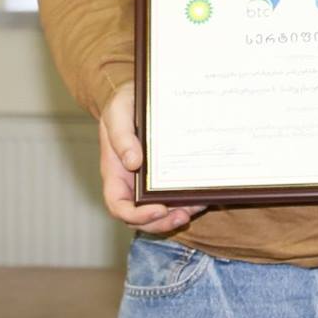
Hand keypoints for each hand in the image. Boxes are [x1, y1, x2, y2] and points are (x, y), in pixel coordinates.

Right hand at [97, 83, 204, 234]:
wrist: (138, 95)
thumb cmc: (124, 103)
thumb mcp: (118, 112)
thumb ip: (121, 136)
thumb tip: (133, 162)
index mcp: (115, 173)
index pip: (118, 206)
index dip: (136, 215)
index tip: (158, 210)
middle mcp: (131, 183)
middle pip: (141, 217)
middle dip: (161, 223)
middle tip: (182, 216)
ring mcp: (148, 182)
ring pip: (161, 212)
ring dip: (177, 216)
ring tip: (196, 207)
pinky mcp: (166, 177)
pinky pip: (175, 197)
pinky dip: (188, 201)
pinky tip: (202, 196)